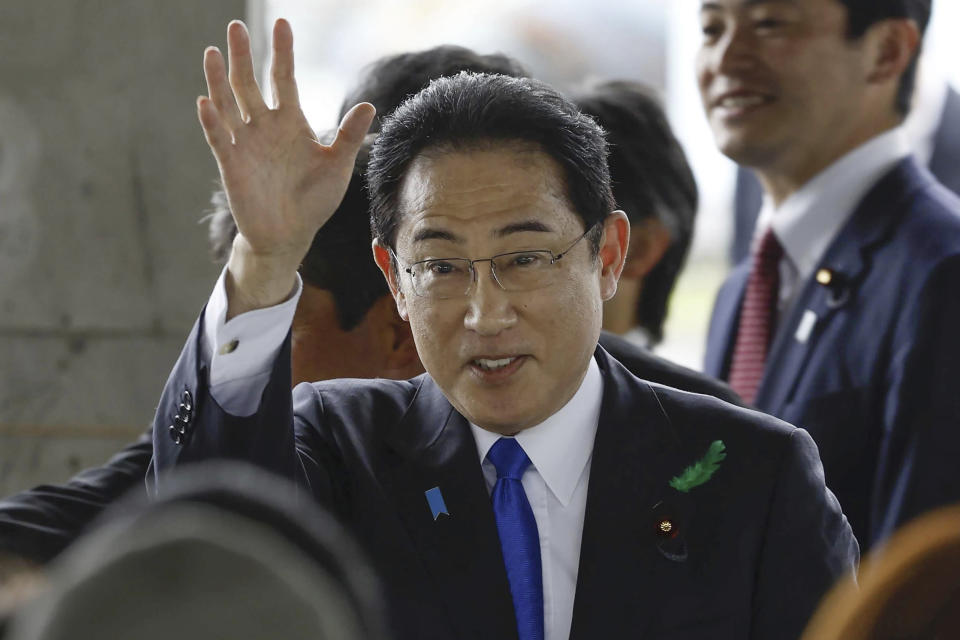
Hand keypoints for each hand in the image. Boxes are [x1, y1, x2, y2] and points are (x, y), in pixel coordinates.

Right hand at [196, 19, 374, 316]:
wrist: (291, 235)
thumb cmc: (314, 200)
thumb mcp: (338, 167)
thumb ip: (349, 136)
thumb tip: (369, 105)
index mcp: (291, 122)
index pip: (284, 79)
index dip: (282, 52)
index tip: (282, 23)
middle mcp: (264, 127)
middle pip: (249, 83)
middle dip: (243, 55)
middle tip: (237, 25)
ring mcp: (246, 143)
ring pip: (228, 104)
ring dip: (220, 79)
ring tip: (214, 52)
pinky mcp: (232, 164)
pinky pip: (220, 138)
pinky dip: (213, 121)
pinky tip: (205, 102)